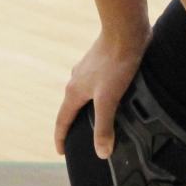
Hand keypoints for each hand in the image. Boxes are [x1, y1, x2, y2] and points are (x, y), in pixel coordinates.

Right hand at [53, 26, 149, 157]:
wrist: (124, 32)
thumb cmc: (115, 64)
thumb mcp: (109, 100)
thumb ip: (104, 126)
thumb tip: (101, 153)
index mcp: (74, 91)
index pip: (63, 120)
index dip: (61, 137)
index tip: (61, 152)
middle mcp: (76, 79)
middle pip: (71, 107)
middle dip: (73, 124)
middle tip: (79, 140)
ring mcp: (88, 69)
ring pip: (84, 95)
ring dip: (86, 109)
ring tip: (97, 119)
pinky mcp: (100, 63)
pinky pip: (95, 85)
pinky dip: (98, 96)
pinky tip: (112, 97)